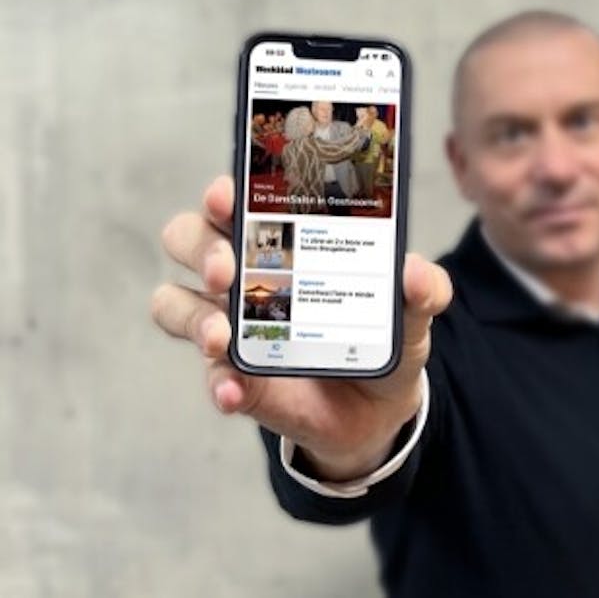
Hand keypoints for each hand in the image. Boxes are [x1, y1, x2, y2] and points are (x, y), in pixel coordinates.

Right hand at [151, 176, 451, 480]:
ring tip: (222, 338)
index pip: (237, 200)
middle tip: (227, 269)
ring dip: (193, 317)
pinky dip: (219, 383)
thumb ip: (424, 289)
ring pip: (174, 303)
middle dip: (200, 247)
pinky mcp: (233, 375)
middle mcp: (245, 272)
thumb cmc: (383, 335)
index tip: (230, 195)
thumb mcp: (414, 312)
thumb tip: (415, 273)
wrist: (380, 407)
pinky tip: (235, 391)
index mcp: (283, 239)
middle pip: (188, 238)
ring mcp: (229, 324)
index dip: (225, 191)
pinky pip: (210, 375)